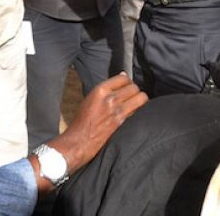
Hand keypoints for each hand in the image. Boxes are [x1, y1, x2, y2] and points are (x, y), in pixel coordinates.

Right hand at [38, 73, 146, 188]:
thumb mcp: (90, 99)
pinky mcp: (122, 123)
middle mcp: (109, 98)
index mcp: (100, 90)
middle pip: (134, 87)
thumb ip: (106, 90)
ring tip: (136, 103)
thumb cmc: (82, 122)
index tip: (127, 86)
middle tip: (132, 96)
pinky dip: (139, 110)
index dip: (127, 81)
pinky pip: (138, 111)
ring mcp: (117, 111)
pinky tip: (134, 113)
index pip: (123, 78)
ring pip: (140, 98)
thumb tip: (122, 77)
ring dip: (140, 100)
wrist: (78, 142)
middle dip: (135, 91)